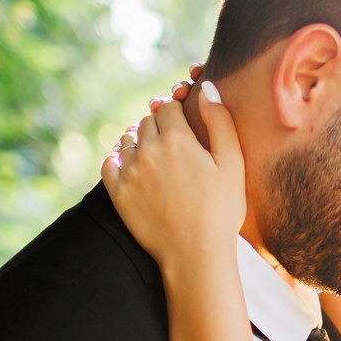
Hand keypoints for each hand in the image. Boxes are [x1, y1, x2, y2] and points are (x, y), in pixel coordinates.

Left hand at [102, 79, 242, 275]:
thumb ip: (220, 121)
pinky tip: (132, 170)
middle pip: (147, 122)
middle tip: (171, 144)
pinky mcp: (118, 193)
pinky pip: (109, 164)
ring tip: (154, 157)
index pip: (168, 108)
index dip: (176, 113)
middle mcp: (149, 150)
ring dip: (138, 142)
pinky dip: (118, 161)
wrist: (197, 254)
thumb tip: (205, 86)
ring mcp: (130, 172)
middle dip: (158, 127)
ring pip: (127, 140)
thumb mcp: (232, 163)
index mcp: (178, 139)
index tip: (182, 124)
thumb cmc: (221, 210)